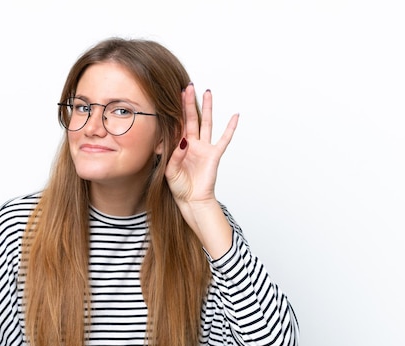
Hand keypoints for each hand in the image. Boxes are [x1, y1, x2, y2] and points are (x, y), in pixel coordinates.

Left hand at [165, 83, 238, 204]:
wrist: (192, 200)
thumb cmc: (180, 188)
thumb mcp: (170, 171)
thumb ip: (174, 156)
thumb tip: (183, 142)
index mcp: (179, 146)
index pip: (177, 125)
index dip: (175, 112)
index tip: (173, 96)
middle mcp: (192, 144)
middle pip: (191, 118)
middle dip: (189, 103)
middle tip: (188, 86)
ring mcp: (204, 148)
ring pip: (206, 123)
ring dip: (207, 108)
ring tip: (207, 92)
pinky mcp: (214, 155)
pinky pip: (224, 139)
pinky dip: (230, 128)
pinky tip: (235, 116)